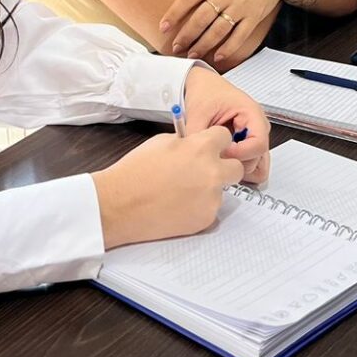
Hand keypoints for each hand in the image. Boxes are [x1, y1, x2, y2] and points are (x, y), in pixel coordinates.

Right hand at [90, 126, 245, 248]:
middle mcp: (212, 172)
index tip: (210, 147)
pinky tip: (178, 206)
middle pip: (236, 167)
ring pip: (221, 190)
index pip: (226, 138)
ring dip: (209, 189)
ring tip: (181, 192)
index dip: (216, 142)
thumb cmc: (136, 171)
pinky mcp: (206, 219)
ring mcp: (211, 198)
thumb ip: (187, 143)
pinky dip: (199, 207)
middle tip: (205, 171)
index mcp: (201, 148)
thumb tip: (198, 144)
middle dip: (224, 167)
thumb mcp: (162, 142)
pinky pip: (210, 209)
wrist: (120, 205)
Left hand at [162, 0, 289, 66]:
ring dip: (203, 45)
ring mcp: (241, 6)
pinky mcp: (254, 17)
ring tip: (191, 54)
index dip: (174, 14)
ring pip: (218, 30)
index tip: (163, 27)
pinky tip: (217, 57)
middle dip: (186, 35)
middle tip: (175, 47)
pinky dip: (228, 48)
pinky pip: (239, 36)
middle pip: (201, 18)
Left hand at [184, 66, 270, 183]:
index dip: (240, 155)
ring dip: (237, 169)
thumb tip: (198, 159)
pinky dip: (238, 170)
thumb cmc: (205, 93)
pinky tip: (221, 161)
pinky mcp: (248, 146)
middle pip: (257, 158)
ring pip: (257, 166)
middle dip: (235, 163)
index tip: (220, 154)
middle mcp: (258, 127)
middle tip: (214, 158)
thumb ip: (198, 136)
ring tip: (217, 159)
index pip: (259, 144)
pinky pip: (251, 166)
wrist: (203, 86)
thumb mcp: (198, 113)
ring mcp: (254, 137)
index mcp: (252, 113)